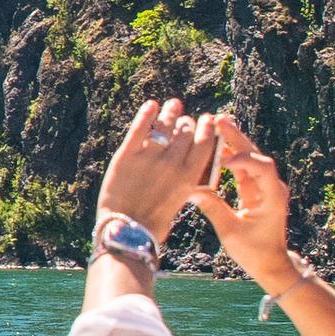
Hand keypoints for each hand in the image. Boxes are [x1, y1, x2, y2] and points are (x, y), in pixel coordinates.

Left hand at [96, 96, 218, 239]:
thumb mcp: (180, 200)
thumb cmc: (154, 222)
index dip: (207, 128)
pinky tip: (151, 105)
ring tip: (173, 104)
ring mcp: (149, 158)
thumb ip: (185, 180)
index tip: (207, 119)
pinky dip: (146, 114)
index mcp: (189, 176)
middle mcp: (172, 163)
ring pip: (164, 126)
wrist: (127, 231)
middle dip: (187, 122)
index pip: (204, 142)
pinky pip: (139, 128)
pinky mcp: (126, 156)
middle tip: (184, 118)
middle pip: (185, 132)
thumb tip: (188, 162)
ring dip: (170, 112)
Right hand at [201, 113, 292, 278]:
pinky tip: (216, 147)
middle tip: (219, 120)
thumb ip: (212, 208)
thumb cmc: (254, 252)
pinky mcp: (257, 191)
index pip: (262, 167)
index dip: (244, 158)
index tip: (224, 160)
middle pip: (256, 156)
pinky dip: (230, 158)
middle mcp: (272, 188)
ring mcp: (265, 188)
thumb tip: (191, 188)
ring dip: (232, 143)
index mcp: (272, 197)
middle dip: (237, 138)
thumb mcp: (230, 232)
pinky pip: (243, 169)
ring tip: (215, 126)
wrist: (271, 263)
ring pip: (249, 159)